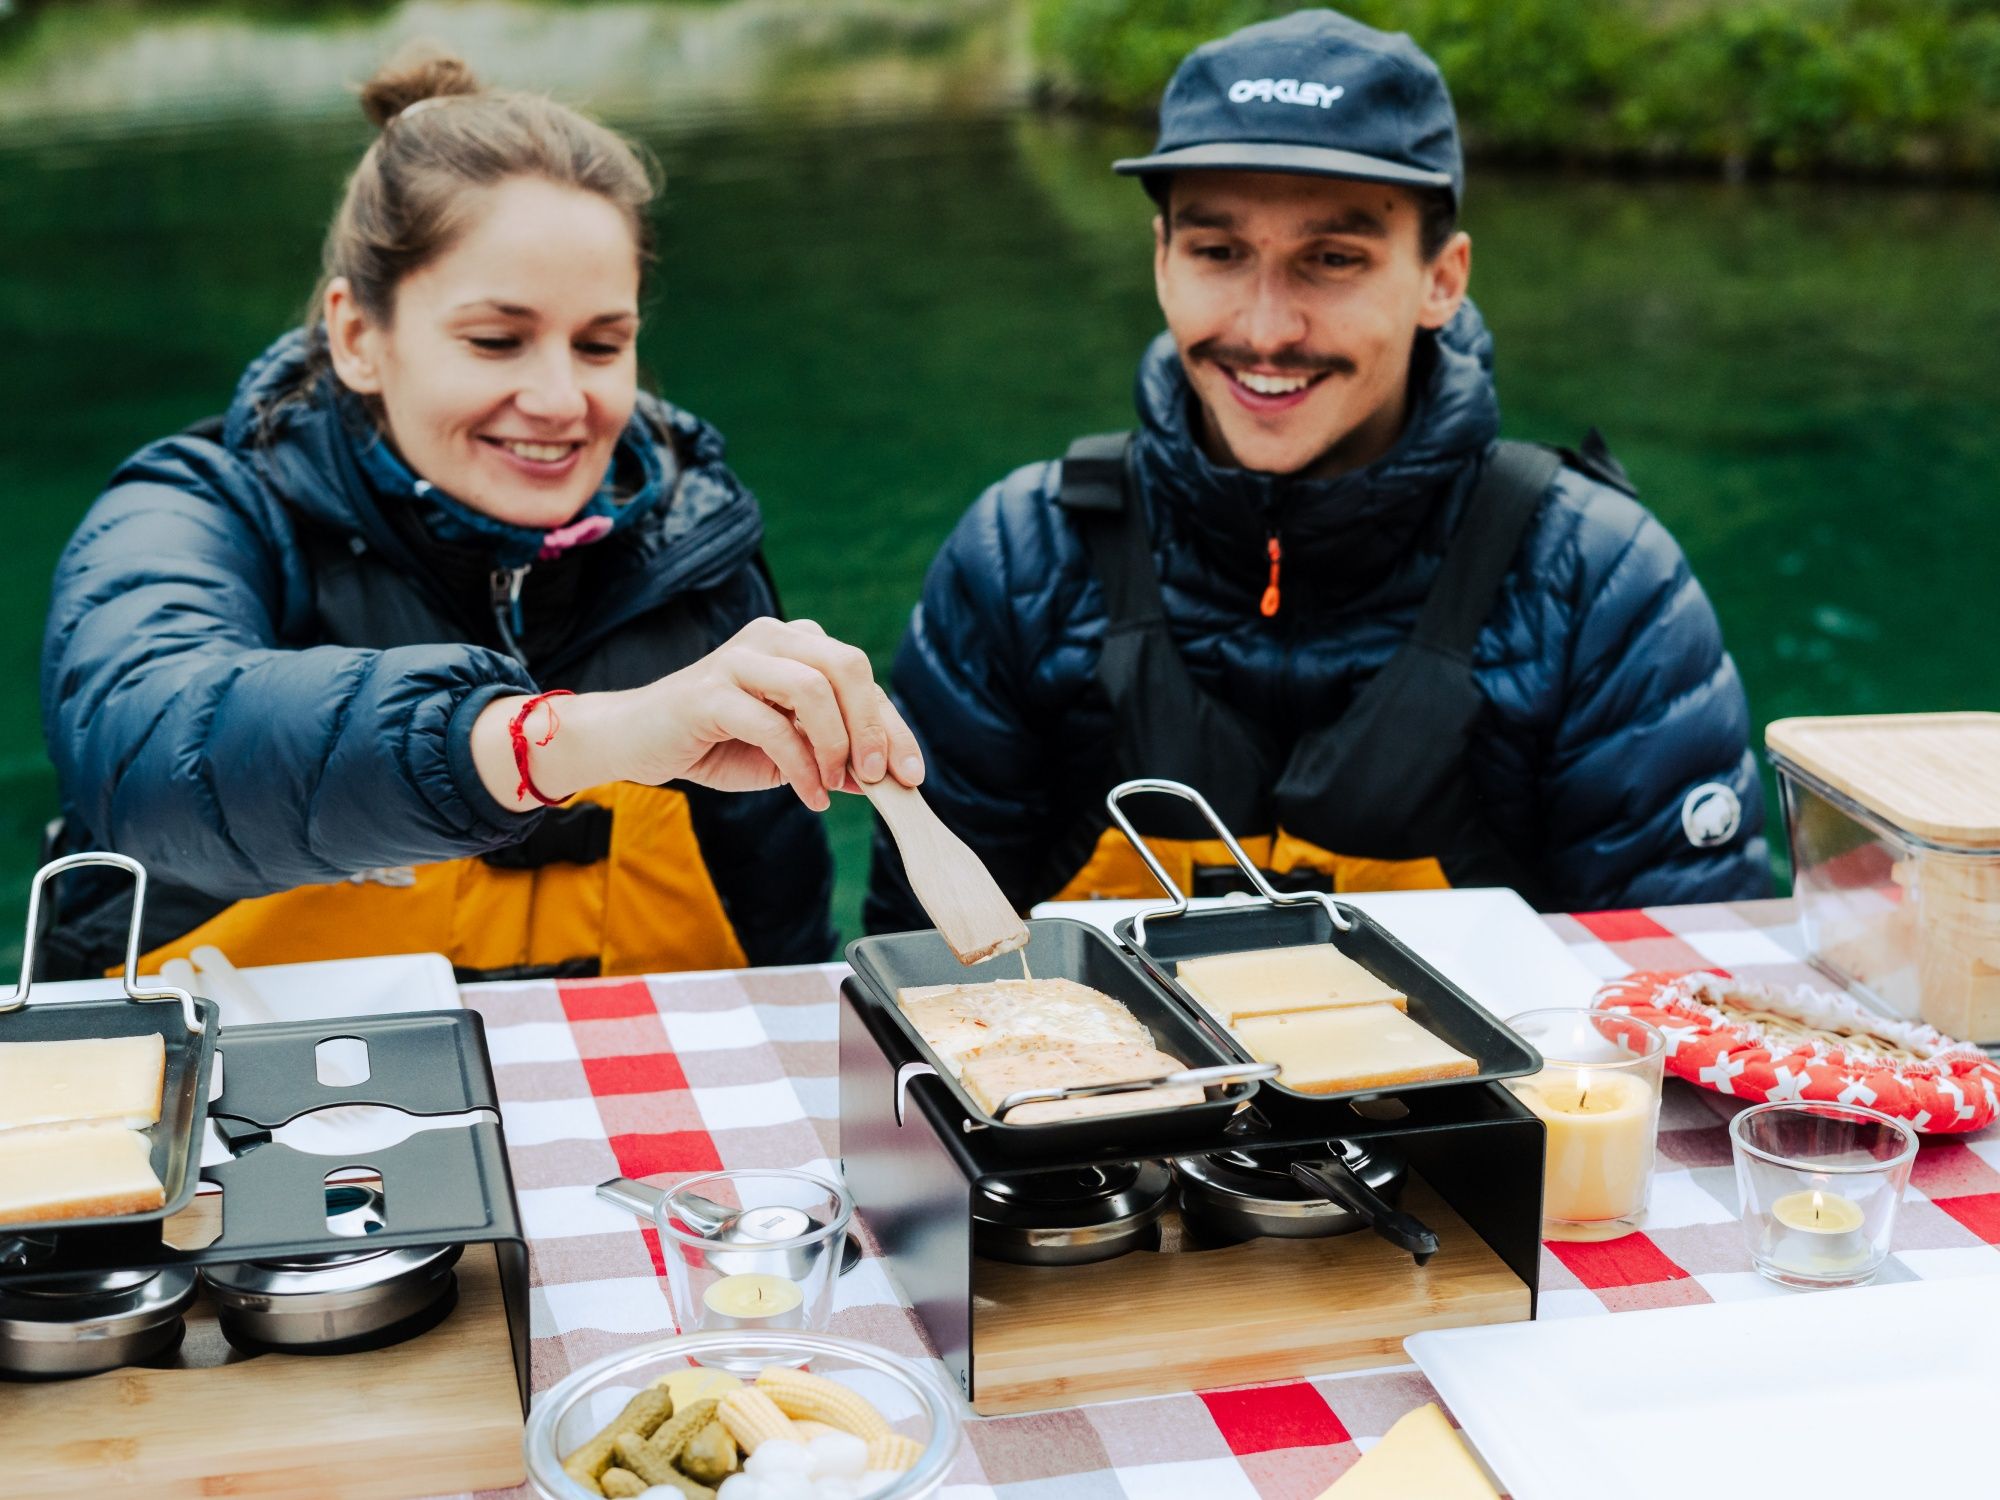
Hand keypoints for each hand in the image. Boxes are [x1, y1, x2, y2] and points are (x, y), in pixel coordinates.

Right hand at [624, 618, 923, 808]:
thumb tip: (884, 779)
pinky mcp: (709, 692)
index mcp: (797, 644)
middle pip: (847, 666)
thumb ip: (833, 756)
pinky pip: (771, 725)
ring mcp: (738, 660)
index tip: (912, 774)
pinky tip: (810, 795)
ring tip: (836, 784)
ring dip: (836, 745)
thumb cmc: (716, 742)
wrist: (637, 741)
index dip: (893, 727)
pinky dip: (800, 766)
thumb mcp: (787, 752)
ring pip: (813, 688)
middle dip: (873, 726)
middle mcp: (772, 638)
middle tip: (877, 775)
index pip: (861, 678)